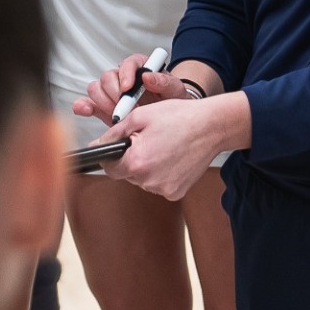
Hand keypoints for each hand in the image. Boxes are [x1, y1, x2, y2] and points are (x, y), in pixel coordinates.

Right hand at [72, 53, 176, 121]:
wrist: (170, 118)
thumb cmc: (172, 100)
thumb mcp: (175, 90)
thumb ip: (165, 82)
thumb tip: (148, 76)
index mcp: (140, 68)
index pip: (128, 63)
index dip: (125, 73)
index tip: (128, 87)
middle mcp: (123, 78)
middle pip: (108, 77)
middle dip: (114, 93)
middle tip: (124, 107)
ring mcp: (112, 92)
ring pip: (96, 88)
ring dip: (102, 101)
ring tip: (116, 114)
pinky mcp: (104, 107)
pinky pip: (88, 103)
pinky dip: (84, 106)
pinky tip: (86, 111)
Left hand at [98, 92, 248, 199]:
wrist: (211, 126)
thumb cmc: (179, 117)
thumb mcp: (140, 116)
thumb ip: (114, 133)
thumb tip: (97, 144)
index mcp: (136, 162)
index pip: (109, 168)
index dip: (113, 155)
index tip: (123, 146)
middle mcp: (148, 181)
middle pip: (127, 174)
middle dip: (132, 159)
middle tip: (149, 141)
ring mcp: (163, 189)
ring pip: (143, 180)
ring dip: (147, 167)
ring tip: (163, 147)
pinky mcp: (176, 193)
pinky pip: (159, 185)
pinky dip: (162, 174)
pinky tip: (172, 158)